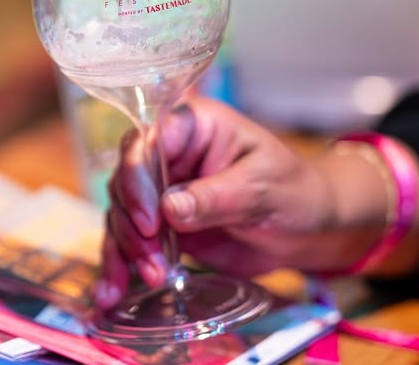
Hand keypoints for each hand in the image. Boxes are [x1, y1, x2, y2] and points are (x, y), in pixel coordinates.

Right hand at [97, 95, 372, 308]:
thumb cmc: (294, 191)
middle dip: (133, 223)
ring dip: (128, 249)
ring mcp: (161, 191)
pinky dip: (119, 266)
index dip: (140, 177)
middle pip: (127, 179)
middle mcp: (169, 154)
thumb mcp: (263, 188)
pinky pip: (130, 242)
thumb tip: (170, 208)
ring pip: (123, 214)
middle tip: (153, 260)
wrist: (307, 230)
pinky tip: (112, 292)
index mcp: (194, 126)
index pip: (149, 140)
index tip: (152, 221)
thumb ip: (217, 197)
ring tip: (152, 279)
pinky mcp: (160, 227)